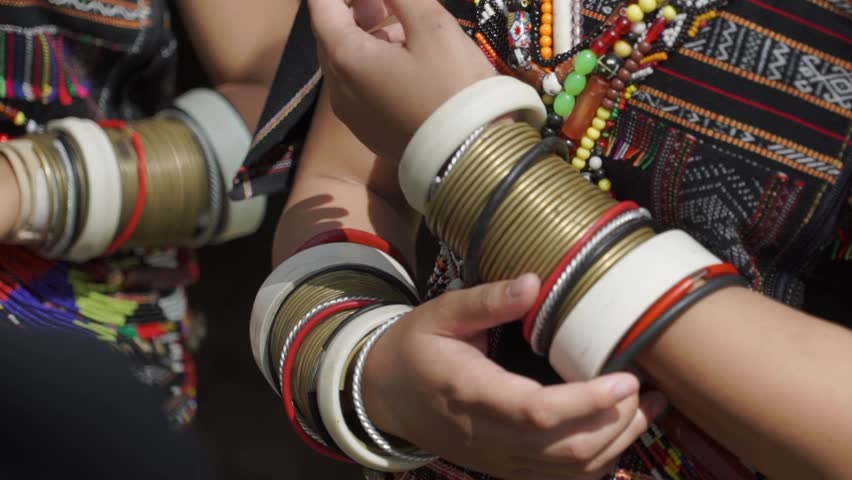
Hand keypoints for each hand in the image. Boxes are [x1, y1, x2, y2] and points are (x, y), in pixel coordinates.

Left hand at [308, 0, 494, 159]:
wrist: (471, 157)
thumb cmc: (452, 87)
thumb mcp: (432, 27)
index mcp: (346, 58)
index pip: (321, 6)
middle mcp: (338, 89)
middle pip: (331, 35)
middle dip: (353, 8)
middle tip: (385, 0)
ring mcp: (352, 116)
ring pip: (347, 63)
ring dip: (366, 36)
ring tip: (401, 23)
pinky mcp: (370, 133)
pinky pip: (360, 88)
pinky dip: (373, 64)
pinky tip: (405, 60)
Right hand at [362, 274, 666, 479]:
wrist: (385, 397)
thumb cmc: (415, 349)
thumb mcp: (441, 314)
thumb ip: (486, 300)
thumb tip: (534, 281)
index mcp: (473, 393)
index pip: (538, 412)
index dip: (589, 402)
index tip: (628, 378)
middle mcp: (490, 437)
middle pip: (567, 449)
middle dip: (617, 423)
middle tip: (646, 389)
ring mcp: (500, 461)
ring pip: (571, 471)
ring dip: (618, 443)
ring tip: (648, 408)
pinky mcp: (507, 469)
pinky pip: (561, 478)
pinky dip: (598, 461)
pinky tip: (619, 433)